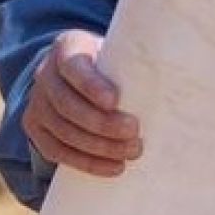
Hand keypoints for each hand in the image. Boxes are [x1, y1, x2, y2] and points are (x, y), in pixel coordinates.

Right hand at [23, 26, 141, 176]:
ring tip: (131, 152)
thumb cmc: (107, 64)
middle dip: (102, 124)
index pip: (73, 67)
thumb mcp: (115, 52)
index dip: (92, 85)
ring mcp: (37, 104)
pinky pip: (58, 151)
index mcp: (66, 48)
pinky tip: (114, 167)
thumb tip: (179, 78)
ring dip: (99, 147)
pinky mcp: (36, 129)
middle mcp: (45, 74)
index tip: (115, 100)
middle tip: (135, 133)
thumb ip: (132, 62)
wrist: (72, 74)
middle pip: (67, 104)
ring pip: (64, 131)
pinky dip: (87, 163)